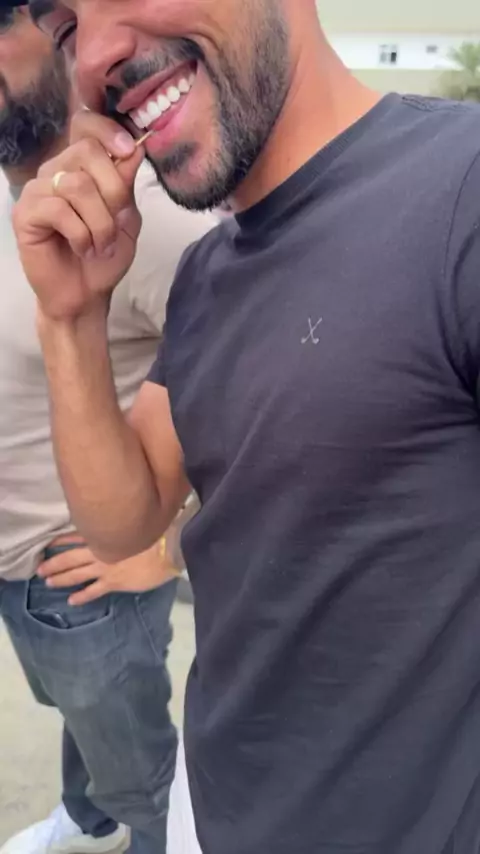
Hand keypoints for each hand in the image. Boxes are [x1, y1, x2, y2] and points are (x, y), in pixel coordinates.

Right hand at [12, 110, 145, 320]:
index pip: (86, 124)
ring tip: (101, 245)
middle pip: (87, 152)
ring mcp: (38, 190)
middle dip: (114, 191)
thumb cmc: (104, 256)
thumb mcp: (126, 218)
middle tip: (118, 223)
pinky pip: (59, 211)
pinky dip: (81, 235)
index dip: (108, 130)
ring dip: (100, 222)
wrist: (86, 294)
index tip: (129, 149)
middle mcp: (56, 170)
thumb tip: (134, 148)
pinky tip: (83, 249)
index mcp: (80, 166)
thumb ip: (126, 183)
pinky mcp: (25, 214)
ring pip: (77, 186)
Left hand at [37, 538, 179, 605]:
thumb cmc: (156, 531)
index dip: (62, 540)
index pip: (77, 535)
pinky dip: (82, 596)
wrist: (168, 547)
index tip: (48, 543)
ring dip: (62, 578)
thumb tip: (114, 524)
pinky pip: (94, 590)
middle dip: (54, 563)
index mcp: (106, 534)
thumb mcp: (134, 522)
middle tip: (39, 569)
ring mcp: (105, 567)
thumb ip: (120, 525)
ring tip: (48, 582)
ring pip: (77, 574)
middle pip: (71, 557)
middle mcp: (101, 550)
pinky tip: (72, 601)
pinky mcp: (114, 581)